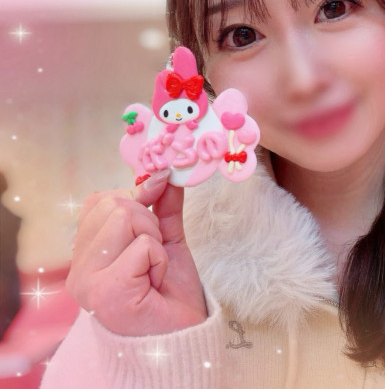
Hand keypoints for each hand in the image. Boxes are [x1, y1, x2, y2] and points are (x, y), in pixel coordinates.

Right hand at [66, 170, 206, 335]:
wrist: (181, 336)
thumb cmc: (170, 292)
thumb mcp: (166, 239)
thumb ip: (162, 205)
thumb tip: (165, 172)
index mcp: (88, 252)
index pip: (99, 200)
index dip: (134, 195)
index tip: (154, 209)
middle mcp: (79, 266)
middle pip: (114, 203)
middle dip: (148, 222)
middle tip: (153, 257)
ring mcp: (88, 279)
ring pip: (126, 217)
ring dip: (153, 240)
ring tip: (153, 270)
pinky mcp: (105, 290)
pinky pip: (142, 245)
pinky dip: (159, 259)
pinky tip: (154, 282)